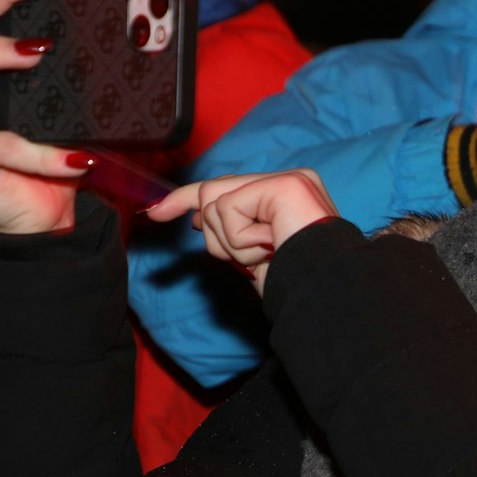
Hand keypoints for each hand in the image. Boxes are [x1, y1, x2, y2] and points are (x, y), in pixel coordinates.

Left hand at [147, 170, 338, 293]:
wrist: (322, 297)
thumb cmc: (293, 283)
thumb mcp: (250, 254)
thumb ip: (228, 229)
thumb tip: (194, 215)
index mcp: (283, 195)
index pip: (223, 187)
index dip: (185, 198)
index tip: (155, 212)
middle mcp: (289, 180)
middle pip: (211, 193)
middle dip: (216, 236)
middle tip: (253, 256)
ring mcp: (289, 180)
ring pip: (214, 203)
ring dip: (231, 244)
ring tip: (265, 255)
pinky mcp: (284, 186)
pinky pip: (229, 210)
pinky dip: (240, 241)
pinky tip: (269, 248)